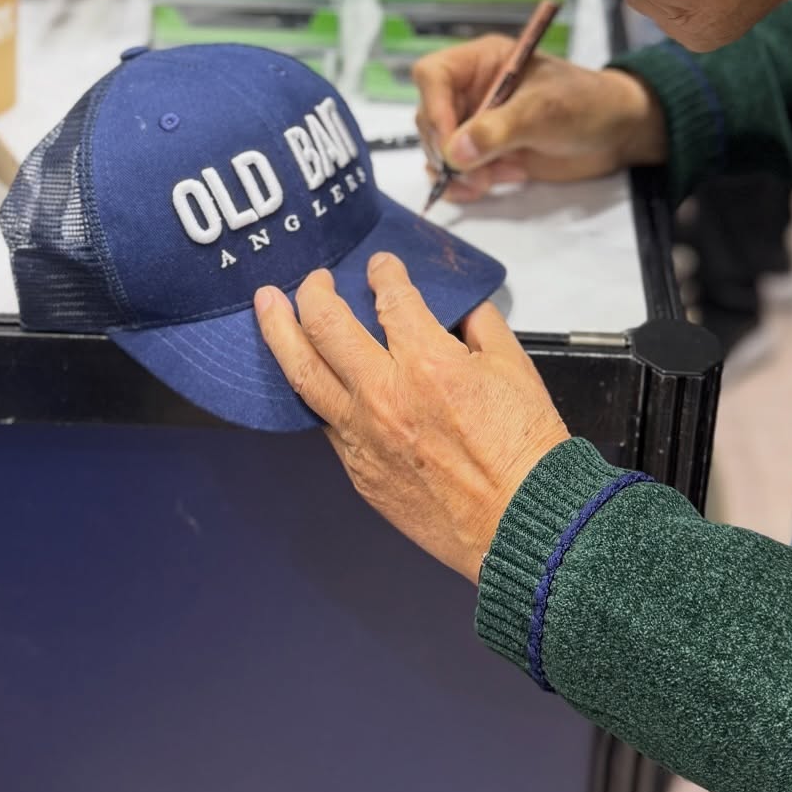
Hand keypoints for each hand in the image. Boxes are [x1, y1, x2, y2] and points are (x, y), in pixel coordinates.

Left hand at [254, 254, 569, 582]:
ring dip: (279, 331)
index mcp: (429, 364)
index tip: (381, 266)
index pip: (391, 299)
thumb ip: (480, 326)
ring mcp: (365, 436)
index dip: (384, 273)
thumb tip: (457, 307)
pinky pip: (324, 421)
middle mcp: (386, 396)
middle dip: (315, 291)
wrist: (522, 524)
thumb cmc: (525, 454)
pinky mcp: (358, 470)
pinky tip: (307, 375)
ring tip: (266, 306)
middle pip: (326, 326)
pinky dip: (313, 390)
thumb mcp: (515, 369)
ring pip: (303, 374)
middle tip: (315, 279)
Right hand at [414, 35, 667, 201]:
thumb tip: (454, 152)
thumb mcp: (543, 111)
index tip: (450, 142)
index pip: (433, 76)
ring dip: (453, 171)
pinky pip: (455, 171)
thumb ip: (497, 130)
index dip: (433, 107)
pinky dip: (461, 185)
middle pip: (429, 117)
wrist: (616, 134)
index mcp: (483, 63)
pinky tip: (480, 190)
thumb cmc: (585, 104)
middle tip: (474, 173)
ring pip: (439, 148)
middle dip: (445, 148)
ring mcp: (477, 125)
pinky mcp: (487, 155)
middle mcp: (473, 91)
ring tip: (485, 182)